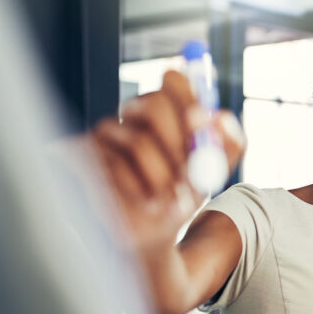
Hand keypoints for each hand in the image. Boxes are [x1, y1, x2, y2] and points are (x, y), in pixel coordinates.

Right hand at [88, 70, 243, 254]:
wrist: (150, 233)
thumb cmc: (180, 195)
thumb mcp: (214, 172)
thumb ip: (228, 144)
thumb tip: (220, 117)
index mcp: (166, 111)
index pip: (173, 80)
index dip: (188, 97)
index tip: (202, 121)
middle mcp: (133, 114)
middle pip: (155, 104)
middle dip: (179, 143)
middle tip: (190, 172)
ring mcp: (106, 132)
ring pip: (138, 142)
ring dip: (162, 178)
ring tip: (168, 200)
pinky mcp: (83, 153)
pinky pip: (114, 166)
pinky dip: (138, 189)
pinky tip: (144, 201)